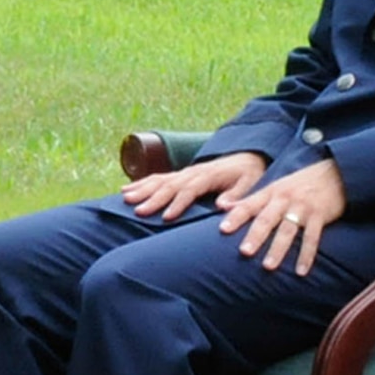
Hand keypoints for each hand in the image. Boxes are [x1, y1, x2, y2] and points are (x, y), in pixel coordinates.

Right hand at [119, 151, 266, 222]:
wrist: (245, 157)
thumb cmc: (247, 174)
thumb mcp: (249, 183)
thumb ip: (236, 195)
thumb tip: (222, 206)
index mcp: (207, 175)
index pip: (189, 189)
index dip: (178, 203)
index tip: (166, 217)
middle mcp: (191, 172)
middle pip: (169, 185)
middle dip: (152, 198)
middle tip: (137, 211)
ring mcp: (183, 173)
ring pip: (158, 180)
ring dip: (141, 190)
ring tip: (125, 199)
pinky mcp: (178, 176)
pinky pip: (156, 179)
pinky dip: (140, 184)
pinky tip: (125, 191)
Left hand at [216, 159, 347, 274]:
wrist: (333, 174)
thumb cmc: (298, 184)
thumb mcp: (274, 187)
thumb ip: (251, 199)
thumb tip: (223, 207)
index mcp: (270, 192)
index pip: (249, 205)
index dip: (236, 216)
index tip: (222, 229)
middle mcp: (284, 199)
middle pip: (267, 219)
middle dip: (255, 236)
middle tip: (243, 252)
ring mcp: (302, 207)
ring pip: (288, 230)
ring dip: (278, 249)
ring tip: (268, 266)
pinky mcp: (320, 216)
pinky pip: (312, 238)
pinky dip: (306, 255)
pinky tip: (301, 271)